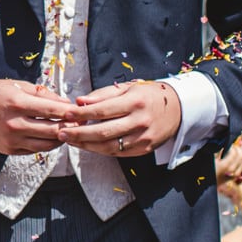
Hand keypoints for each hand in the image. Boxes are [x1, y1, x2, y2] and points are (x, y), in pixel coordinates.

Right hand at [0, 79, 80, 156]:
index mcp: (18, 103)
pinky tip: (51, 138)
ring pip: (46, 144)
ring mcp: (12, 139)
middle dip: (70, 127)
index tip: (80, 112)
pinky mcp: (9, 150)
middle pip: (53, 130)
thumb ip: (42, 94)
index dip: (70, 112)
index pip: (52, 110)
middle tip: (80, 124)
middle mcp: (15, 123)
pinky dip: (45, 145)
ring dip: (60, 139)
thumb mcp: (17, 86)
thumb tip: (65, 103)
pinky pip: (34, 150)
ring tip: (67, 132)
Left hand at [58, 81, 180, 159]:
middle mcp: (140, 121)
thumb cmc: (149, 95)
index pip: (102, 110)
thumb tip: (80, 102)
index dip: (82, 114)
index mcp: (135, 102)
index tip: (66, 115)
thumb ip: (103, 95)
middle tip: (62, 133)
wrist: (178, 108)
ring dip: (87, 145)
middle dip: (79, 134)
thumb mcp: (129, 88)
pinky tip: (88, 145)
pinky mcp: (145, 149)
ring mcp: (143, 138)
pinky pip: (118, 153)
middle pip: (103, 132)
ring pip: (109, 147)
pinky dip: (101, 150)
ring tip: (71, 140)